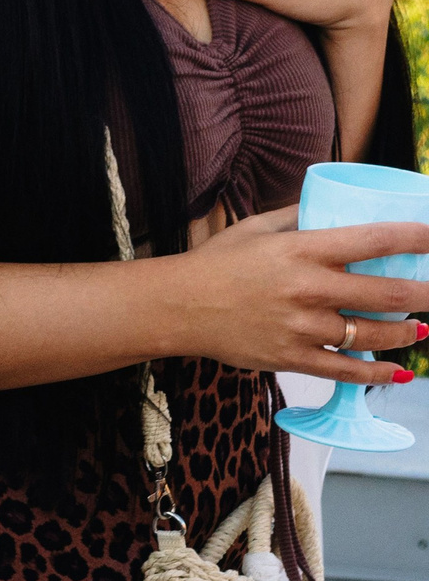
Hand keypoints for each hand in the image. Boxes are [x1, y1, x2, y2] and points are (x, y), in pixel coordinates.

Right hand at [174, 207, 428, 381]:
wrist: (176, 306)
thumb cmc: (215, 263)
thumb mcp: (255, 228)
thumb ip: (298, 217)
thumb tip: (333, 207)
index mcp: (300, 250)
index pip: (373, 241)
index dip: (415, 238)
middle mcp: (307, 288)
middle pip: (387, 294)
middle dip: (426, 294)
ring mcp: (301, 327)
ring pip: (372, 335)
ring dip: (405, 334)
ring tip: (419, 330)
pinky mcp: (291, 357)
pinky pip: (345, 370)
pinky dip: (375, 374)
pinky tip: (394, 371)